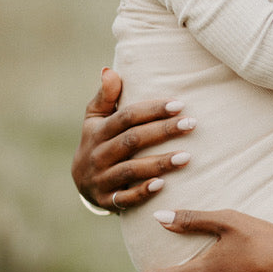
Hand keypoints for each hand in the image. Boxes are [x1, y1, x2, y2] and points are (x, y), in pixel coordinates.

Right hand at [71, 67, 194, 212]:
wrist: (82, 182)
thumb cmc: (98, 140)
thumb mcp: (95, 118)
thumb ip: (106, 95)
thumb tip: (109, 70)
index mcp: (97, 131)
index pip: (126, 117)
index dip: (152, 110)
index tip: (179, 105)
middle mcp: (98, 154)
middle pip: (132, 141)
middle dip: (162, 131)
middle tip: (191, 124)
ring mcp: (100, 179)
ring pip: (130, 170)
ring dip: (159, 163)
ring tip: (187, 157)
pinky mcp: (105, 200)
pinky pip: (124, 198)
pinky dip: (142, 192)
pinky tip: (163, 185)